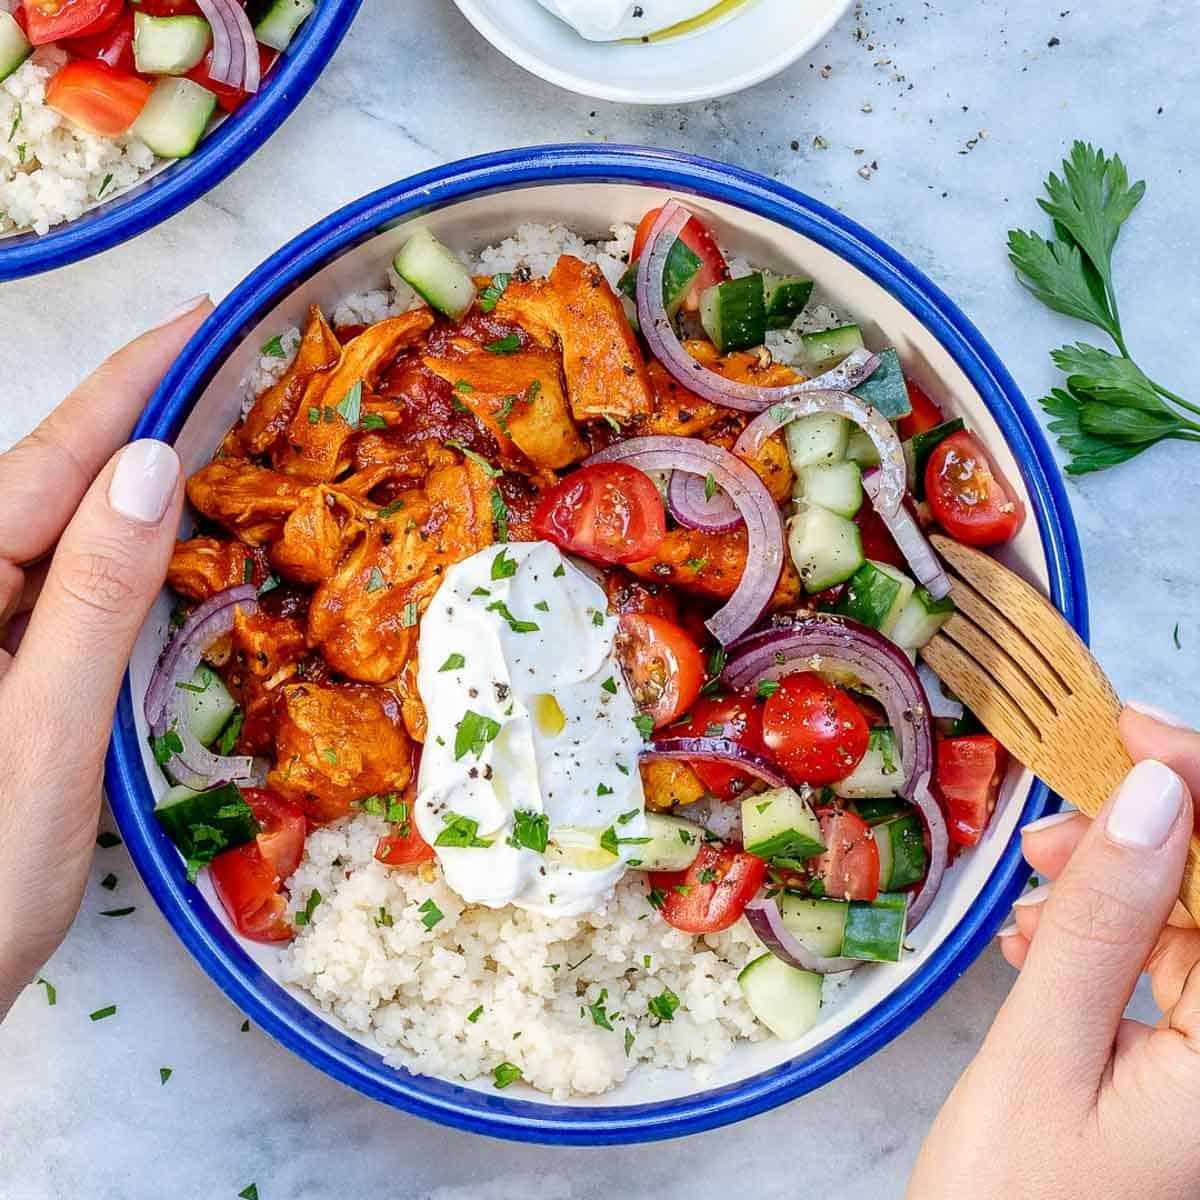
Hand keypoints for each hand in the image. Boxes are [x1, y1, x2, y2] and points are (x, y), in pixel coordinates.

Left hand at [0, 297, 210, 1017]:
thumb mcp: (41, 733)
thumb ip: (90, 596)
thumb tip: (150, 464)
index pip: (54, 455)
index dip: (137, 377)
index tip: (209, 312)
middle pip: (57, 481)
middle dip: (151, 419)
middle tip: (246, 375)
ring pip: (64, 534)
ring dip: (144, 487)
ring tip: (230, 440)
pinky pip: (65, 590)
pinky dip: (127, 558)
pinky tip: (174, 544)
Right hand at [908, 705, 1199, 1198]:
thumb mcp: (1046, 1051)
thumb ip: (1104, 919)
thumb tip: (1155, 792)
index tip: (1131, 730)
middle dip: (1146, 838)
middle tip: (1054, 820)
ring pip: (1186, 924)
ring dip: (1109, 890)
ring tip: (1029, 894)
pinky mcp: (1183, 1066)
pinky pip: (1159, 966)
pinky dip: (1098, 939)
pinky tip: (1038, 944)